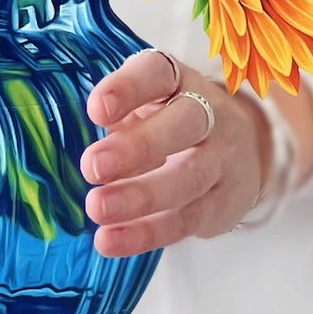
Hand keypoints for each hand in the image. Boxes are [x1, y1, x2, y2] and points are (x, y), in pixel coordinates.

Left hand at [81, 50, 270, 256]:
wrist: (246, 148)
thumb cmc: (172, 119)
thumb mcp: (149, 102)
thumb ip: (117, 114)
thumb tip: (66, 140)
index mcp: (180, 80)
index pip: (159, 73)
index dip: (128, 88)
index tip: (95, 109)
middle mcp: (209, 114)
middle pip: (184, 124)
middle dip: (137, 147)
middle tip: (92, 166)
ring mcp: (222, 159)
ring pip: (187, 178)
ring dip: (139, 196)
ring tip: (96, 208)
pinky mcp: (223, 203)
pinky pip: (186, 220)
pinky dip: (146, 233)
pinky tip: (110, 239)